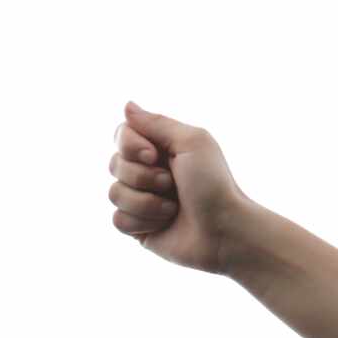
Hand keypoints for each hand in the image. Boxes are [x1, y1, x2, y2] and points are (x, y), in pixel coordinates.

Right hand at [108, 102, 258, 274]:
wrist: (223, 231)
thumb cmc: (213, 185)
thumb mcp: (191, 142)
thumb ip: (157, 123)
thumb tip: (127, 106)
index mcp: (160, 147)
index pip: (122, 134)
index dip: (131, 146)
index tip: (155, 155)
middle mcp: (147, 171)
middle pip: (114, 164)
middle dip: (143, 177)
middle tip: (172, 184)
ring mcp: (141, 199)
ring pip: (114, 194)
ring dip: (146, 202)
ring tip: (172, 208)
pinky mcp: (137, 227)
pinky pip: (118, 220)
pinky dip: (142, 222)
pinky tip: (164, 225)